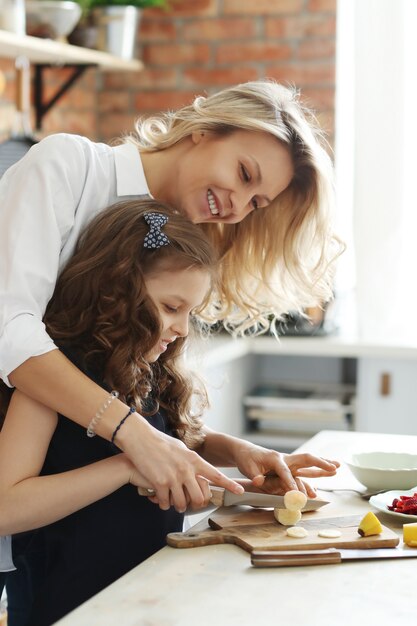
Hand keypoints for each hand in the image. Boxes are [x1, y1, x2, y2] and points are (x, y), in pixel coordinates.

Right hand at [119, 416, 242, 512]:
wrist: (140, 438)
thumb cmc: (160, 442)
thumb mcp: (181, 448)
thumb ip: (191, 460)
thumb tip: (198, 468)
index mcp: (194, 460)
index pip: (216, 475)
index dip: (229, 485)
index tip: (240, 491)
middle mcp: (186, 469)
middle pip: (199, 498)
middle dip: (195, 505)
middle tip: (190, 504)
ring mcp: (174, 477)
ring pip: (182, 503)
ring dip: (177, 506)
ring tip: (172, 502)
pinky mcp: (160, 483)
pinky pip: (166, 502)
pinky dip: (163, 504)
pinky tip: (160, 499)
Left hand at [232, 441, 338, 494]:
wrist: (246, 452)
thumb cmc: (247, 460)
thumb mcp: (248, 468)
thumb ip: (255, 475)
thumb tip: (259, 481)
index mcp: (275, 459)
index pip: (285, 472)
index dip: (291, 483)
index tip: (297, 495)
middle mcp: (285, 458)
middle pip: (306, 459)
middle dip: (321, 463)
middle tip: (335, 467)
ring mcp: (289, 462)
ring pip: (309, 463)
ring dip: (323, 465)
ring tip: (338, 467)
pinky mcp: (290, 466)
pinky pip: (306, 469)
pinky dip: (317, 470)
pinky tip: (327, 473)